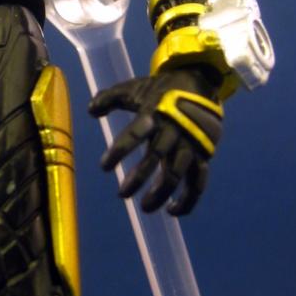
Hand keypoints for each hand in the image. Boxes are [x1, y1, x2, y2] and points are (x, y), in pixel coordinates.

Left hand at [89, 67, 222, 215]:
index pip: (135, 134)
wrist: (199, 84)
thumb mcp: (134, 88)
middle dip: (138, 178)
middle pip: (156, 157)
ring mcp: (191, 144)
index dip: (119, 150)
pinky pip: (199, 182)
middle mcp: (174, 130)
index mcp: (154, 113)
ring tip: (145, 208)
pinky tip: (172, 212)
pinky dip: (189, 200)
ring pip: (178, 174)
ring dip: (161, 194)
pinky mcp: (204, 155)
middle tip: (122, 195)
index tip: (104, 167)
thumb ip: (110, 98)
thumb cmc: (160, 90)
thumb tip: (90, 110)